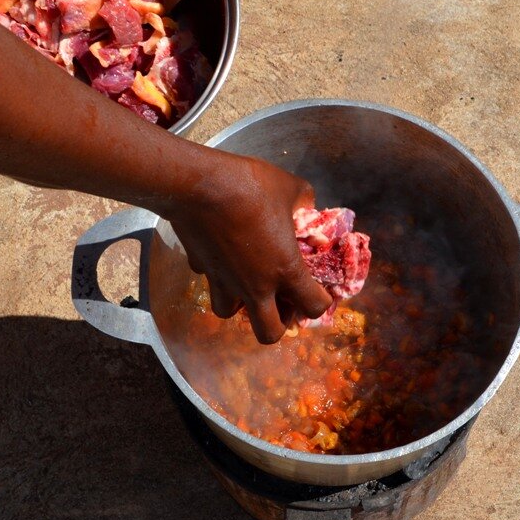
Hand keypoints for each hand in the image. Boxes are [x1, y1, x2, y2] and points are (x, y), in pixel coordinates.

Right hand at [166, 155, 332, 343]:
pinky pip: (208, 280)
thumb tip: (306, 206)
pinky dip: (216, 274)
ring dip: (240, 305)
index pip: (313, 308)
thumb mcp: (291, 187)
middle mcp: (255, 286)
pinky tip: (221, 256)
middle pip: (269, 334)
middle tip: (281, 302)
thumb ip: (304, 202)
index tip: (318, 290)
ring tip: (245, 284)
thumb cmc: (251, 187)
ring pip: (229, 313)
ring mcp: (224, 281)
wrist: (198, 185)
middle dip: (279, 323)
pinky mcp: (200, 268)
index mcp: (285, 270)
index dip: (320, 302)